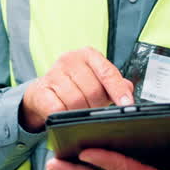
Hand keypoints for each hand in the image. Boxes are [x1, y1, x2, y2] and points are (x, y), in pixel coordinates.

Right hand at [19, 47, 133, 131]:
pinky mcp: (41, 89)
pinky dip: (65, 114)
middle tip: (94, 110)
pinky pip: (58, 108)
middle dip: (96, 105)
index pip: (107, 72)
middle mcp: (69, 60)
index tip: (127, 104)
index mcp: (87, 55)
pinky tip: (65, 112)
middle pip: (93, 90)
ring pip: (76, 101)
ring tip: (79, 111)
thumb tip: (128, 90)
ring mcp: (53, 73)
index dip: (118, 90)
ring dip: (80, 112)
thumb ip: (115, 83)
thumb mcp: (96, 81)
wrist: (43, 93)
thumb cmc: (74, 86)